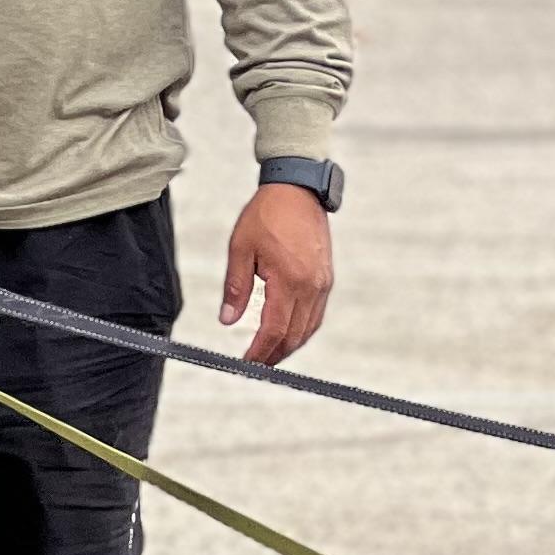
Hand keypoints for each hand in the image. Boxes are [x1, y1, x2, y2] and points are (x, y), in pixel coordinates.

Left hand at [219, 184, 331, 366]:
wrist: (298, 190)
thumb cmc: (267, 214)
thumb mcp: (241, 248)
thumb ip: (235, 287)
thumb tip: (227, 320)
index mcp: (288, 280)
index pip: (274, 330)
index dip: (259, 351)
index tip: (247, 363)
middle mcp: (311, 286)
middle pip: (294, 335)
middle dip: (274, 355)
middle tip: (255, 365)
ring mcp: (322, 283)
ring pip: (308, 328)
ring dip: (289, 346)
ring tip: (269, 354)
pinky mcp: (326, 278)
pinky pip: (316, 314)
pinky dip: (302, 330)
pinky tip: (288, 333)